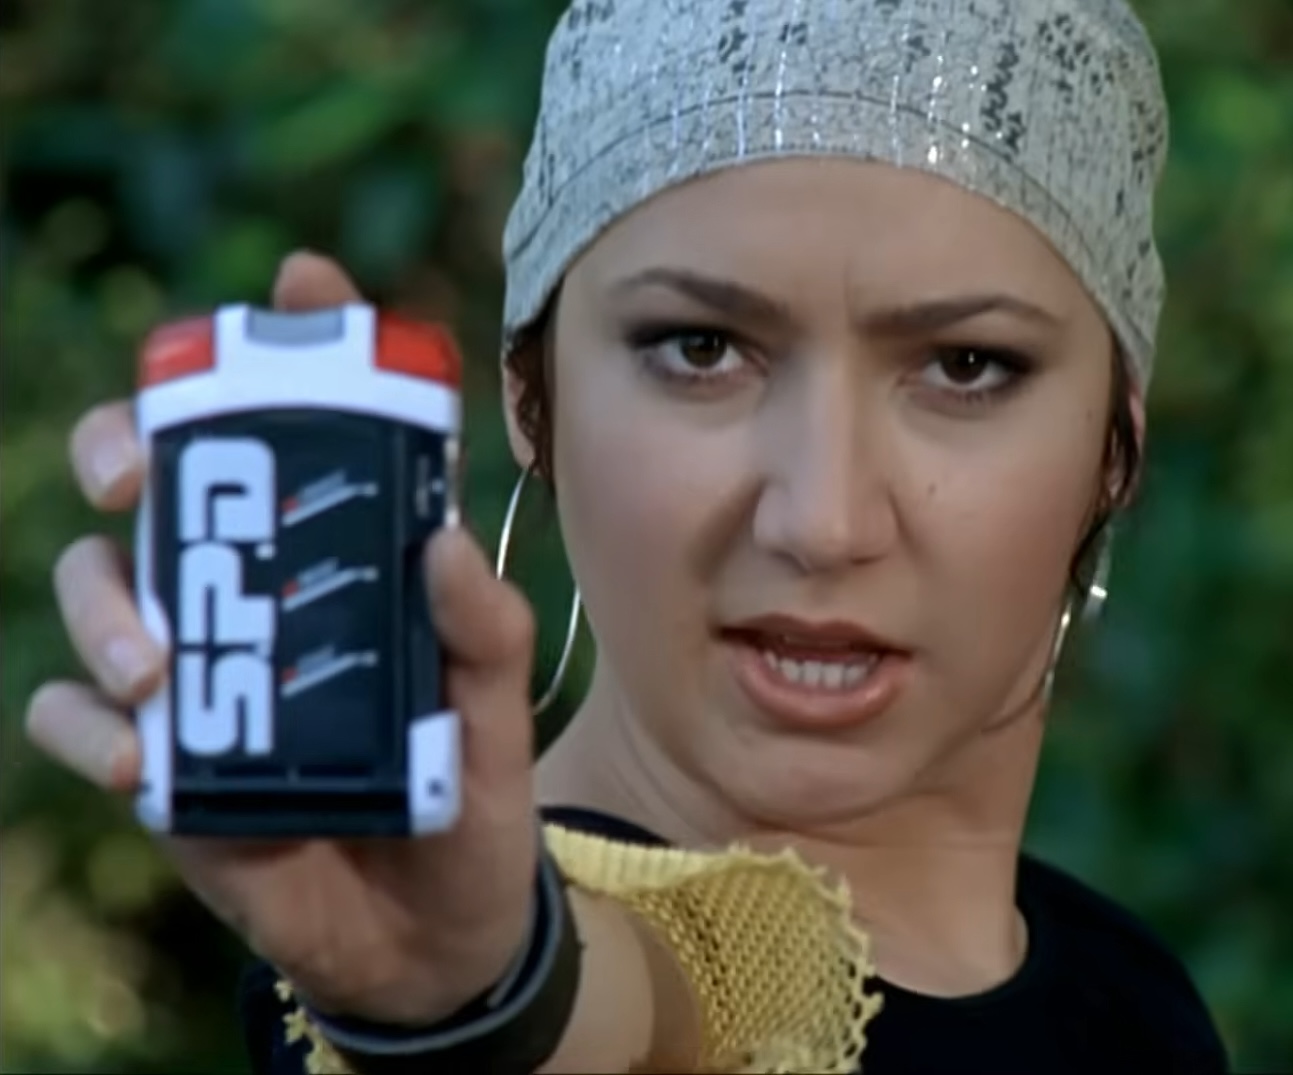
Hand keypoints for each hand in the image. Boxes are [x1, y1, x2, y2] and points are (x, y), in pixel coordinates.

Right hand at [25, 252, 543, 1026]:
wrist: (432, 937)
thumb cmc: (470, 800)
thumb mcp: (492, 710)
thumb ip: (479, 628)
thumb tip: (438, 539)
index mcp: (344, 567)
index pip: (311, 437)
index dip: (299, 344)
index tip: (302, 280)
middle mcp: (256, 598)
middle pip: (161, 482)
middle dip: (128, 446)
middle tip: (136, 472)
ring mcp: (197, 675)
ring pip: (96, 586)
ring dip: (105, 607)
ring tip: (159, 667)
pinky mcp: (160, 760)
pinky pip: (78, 718)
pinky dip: (87, 725)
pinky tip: (140, 758)